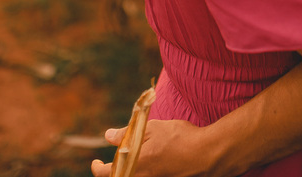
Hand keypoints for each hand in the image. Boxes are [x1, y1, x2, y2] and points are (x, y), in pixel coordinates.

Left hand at [91, 119, 213, 176]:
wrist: (207, 154)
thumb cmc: (180, 139)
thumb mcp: (152, 129)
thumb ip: (128, 133)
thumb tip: (108, 136)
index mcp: (135, 166)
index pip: (105, 173)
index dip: (97, 168)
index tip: (95, 161)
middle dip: (113, 173)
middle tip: (113, 164)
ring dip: (128, 172)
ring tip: (132, 162)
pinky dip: (142, 173)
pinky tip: (149, 164)